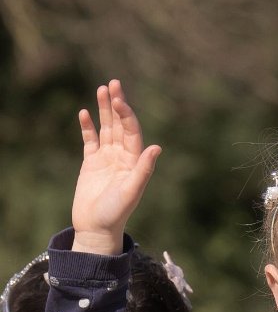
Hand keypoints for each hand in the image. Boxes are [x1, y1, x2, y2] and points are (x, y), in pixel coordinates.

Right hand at [72, 80, 160, 253]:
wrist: (96, 229)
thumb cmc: (116, 213)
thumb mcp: (132, 190)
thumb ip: (144, 169)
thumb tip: (157, 147)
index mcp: (134, 161)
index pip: (131, 132)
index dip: (126, 115)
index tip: (119, 101)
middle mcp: (122, 157)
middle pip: (120, 125)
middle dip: (117, 105)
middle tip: (114, 83)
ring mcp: (106, 159)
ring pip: (106, 129)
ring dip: (104, 110)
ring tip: (102, 89)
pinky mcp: (91, 164)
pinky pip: (90, 141)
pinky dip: (88, 127)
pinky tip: (85, 113)